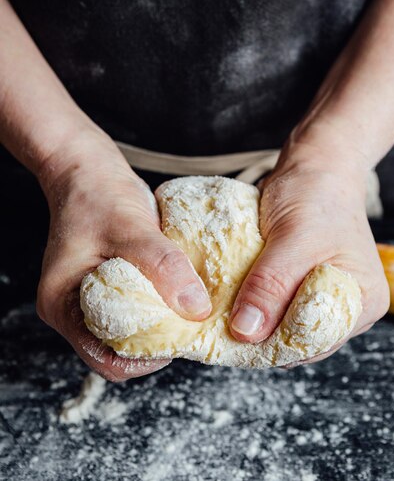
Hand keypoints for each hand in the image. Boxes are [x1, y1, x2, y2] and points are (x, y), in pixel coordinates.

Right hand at [36, 129, 211, 380]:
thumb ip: (163, 267)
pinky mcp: (107, 283)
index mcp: (62, 305)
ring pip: (129, 327)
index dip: (145, 359)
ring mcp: (89, 296)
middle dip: (156, 343)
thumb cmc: (97, 194)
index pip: (105, 359)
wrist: (87, 168)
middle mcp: (72, 308)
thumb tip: (196, 309)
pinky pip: (134, 304)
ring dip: (159, 322)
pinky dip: (157, 302)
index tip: (180, 339)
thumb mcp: (131, 229)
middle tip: (189, 325)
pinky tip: (178, 290)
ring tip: (188, 308)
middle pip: (118, 348)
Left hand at [228, 138, 388, 363]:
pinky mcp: (298, 287)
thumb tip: (247, 332)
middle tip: (222, 327)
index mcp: (361, 300)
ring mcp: (321, 298)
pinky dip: (253, 305)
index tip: (234, 337)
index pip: (315, 340)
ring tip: (224, 313)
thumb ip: (272, 284)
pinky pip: (274, 308)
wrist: (313, 167)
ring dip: (254, 321)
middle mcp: (346, 307)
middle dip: (261, 336)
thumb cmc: (316, 194)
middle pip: (298, 339)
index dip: (275, 343)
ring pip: (282, 326)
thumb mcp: (294, 237)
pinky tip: (233, 300)